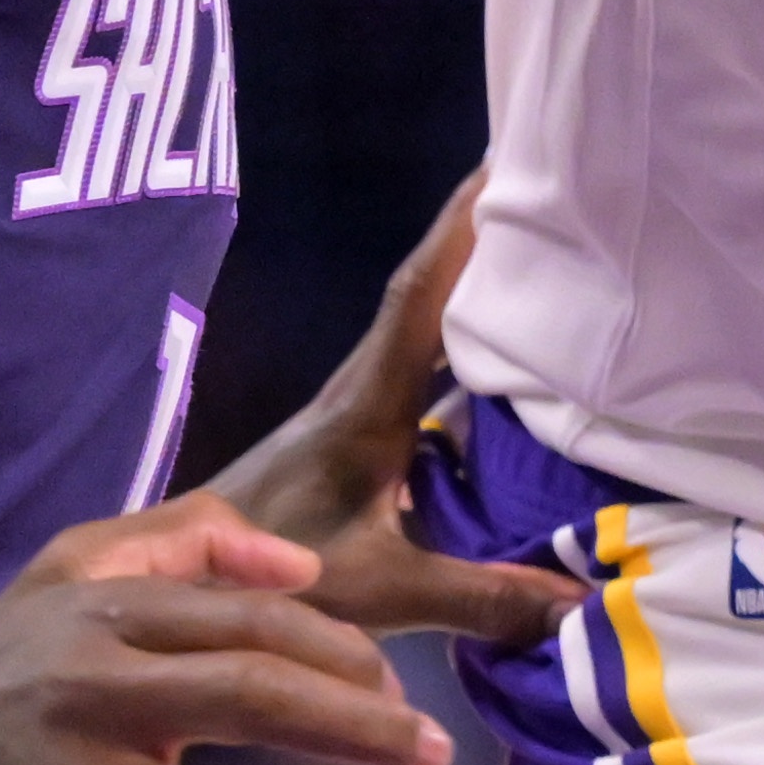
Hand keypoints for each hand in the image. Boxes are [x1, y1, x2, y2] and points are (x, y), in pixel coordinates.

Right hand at [0, 494, 448, 764]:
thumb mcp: (78, 567)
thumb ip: (192, 543)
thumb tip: (305, 567)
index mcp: (112, 618)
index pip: (254, 623)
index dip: (341, 656)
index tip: (399, 691)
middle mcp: (98, 696)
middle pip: (254, 701)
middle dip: (360, 731)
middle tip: (436, 756)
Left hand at [208, 169, 578, 650]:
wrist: (184, 589)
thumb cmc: (274, 573)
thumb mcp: (380, 589)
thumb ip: (477, 594)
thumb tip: (579, 599)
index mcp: (365, 407)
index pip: (416, 299)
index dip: (458, 233)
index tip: (504, 165)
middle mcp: (360, 391)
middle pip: (428, 293)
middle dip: (482, 237)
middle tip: (550, 188)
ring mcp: (356, 411)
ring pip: (425, 331)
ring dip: (475, 290)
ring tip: (546, 257)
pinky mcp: (357, 438)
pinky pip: (424, 372)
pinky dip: (466, 349)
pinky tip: (510, 365)